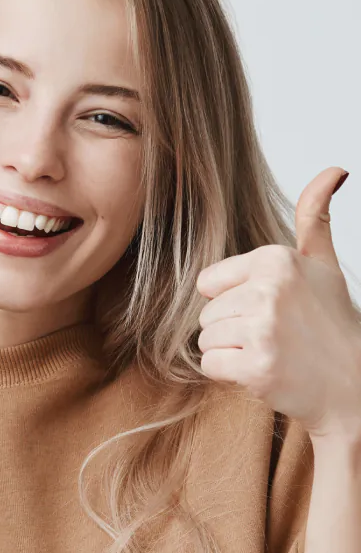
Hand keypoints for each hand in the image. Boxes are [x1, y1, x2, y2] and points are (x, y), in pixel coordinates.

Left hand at [194, 167, 360, 441]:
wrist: (352, 383)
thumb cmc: (333, 324)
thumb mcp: (325, 264)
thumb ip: (314, 217)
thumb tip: (334, 169)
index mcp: (276, 259)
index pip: (209, 282)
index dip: (233, 301)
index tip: (270, 310)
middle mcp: (269, 289)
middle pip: (206, 313)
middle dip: (232, 329)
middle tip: (274, 336)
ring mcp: (263, 329)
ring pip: (206, 339)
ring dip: (231, 352)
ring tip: (270, 351)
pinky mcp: (256, 367)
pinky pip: (210, 365)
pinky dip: (230, 374)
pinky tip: (263, 370)